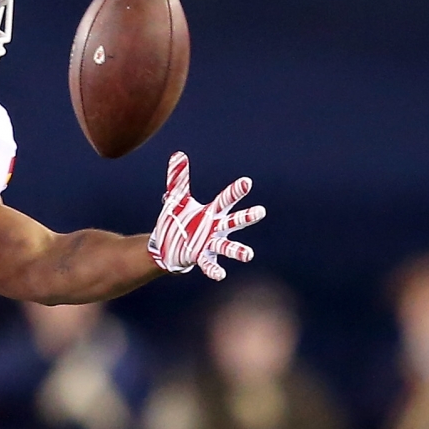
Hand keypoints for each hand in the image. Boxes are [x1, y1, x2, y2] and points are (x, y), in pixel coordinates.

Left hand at [148, 151, 265, 280]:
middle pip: (235, 222)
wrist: (167, 246)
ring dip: (238, 250)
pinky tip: (220, 275)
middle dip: (247, 217)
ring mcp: (210, 244)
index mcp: (212, 213)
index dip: (236, 191)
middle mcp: (215, 228)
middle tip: (261, 211)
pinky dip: (214, 269)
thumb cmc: (178, 221)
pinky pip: (210, 265)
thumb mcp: (177, 199)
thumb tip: (177, 154)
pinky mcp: (201, 258)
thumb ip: (178, 179)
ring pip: (228, 246)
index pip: (226, 199)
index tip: (247, 182)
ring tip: (248, 255)